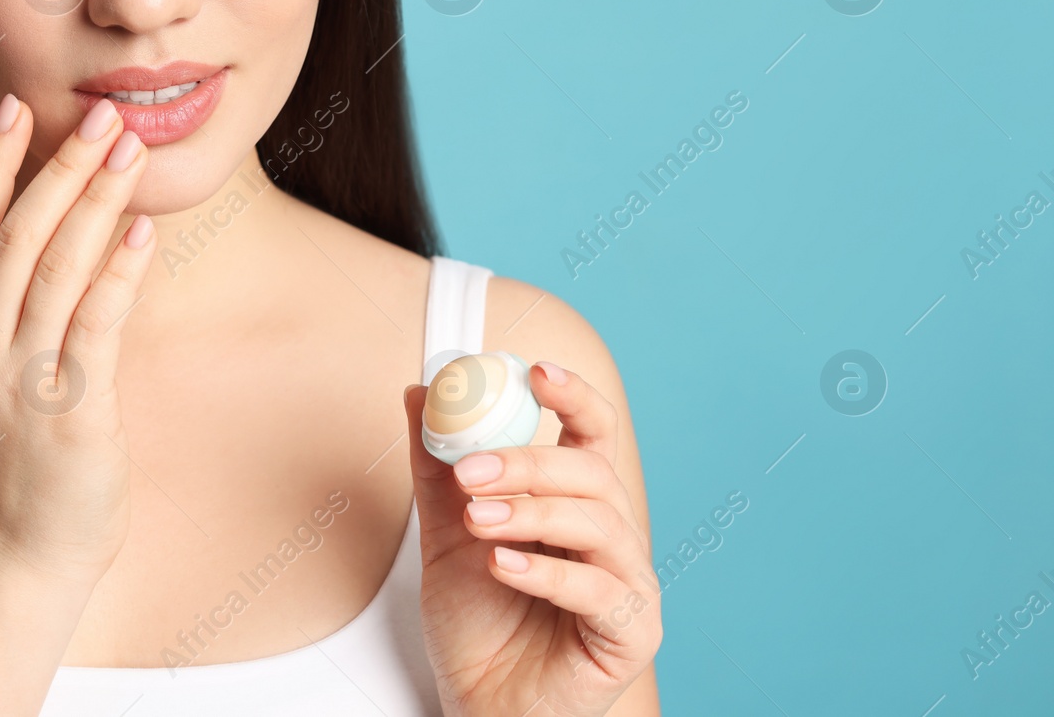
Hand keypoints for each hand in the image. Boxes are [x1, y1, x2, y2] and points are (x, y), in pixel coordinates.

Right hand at [0, 93, 154, 588]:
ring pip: (55, 269)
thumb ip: (15, 315)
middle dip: (58, 167)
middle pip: (16, 235)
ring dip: (95, 203)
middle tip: (100, 116)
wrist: (21, 558)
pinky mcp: (70, 412)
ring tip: (128, 152)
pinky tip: (142, 235)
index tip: (15, 109)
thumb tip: (61, 245)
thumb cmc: (21, 465)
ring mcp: (22, 380)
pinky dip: (118, 275)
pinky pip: (94, 328)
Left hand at [403, 362, 660, 716]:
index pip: (591, 434)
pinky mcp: (631, 634)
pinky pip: (599, 590)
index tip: (533, 370)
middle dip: (528, 462)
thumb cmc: (478, 627)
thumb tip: (423, 393)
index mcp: (575, 504)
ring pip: (599, 524)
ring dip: (531, 512)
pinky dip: (548, 572)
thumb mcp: (447, 535)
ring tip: (477, 518)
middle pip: (591, 473)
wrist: (480, 706)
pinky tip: (502, 564)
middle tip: (469, 470)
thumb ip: (437, 468)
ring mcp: (627, 585)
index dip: (572, 395)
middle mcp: (610, 538)